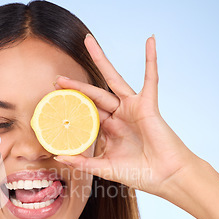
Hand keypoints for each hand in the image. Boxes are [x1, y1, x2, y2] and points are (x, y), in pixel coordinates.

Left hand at [53, 34, 197, 195]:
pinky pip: (151, 78)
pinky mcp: (148, 104)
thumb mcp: (105, 168)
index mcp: (108, 129)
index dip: (70, 107)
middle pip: (93, 94)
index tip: (52, 103)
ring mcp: (132, 108)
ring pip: (113, 79)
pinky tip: (150, 41)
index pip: (85, 113)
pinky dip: (151, 59)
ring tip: (88, 41)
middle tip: (56, 79)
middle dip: (75, 86)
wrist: (166, 177)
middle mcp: (118, 115)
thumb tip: (57, 156)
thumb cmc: (139, 173)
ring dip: (101, 59)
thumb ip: (82, 162)